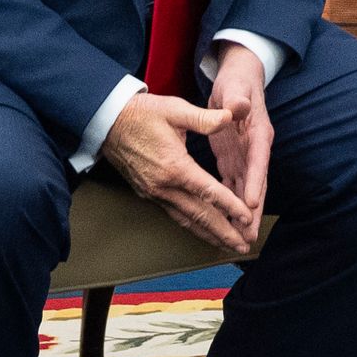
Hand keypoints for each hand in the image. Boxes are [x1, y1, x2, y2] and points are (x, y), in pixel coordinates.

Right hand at [102, 88, 258, 256]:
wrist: (108, 123)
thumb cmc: (143, 114)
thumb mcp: (175, 109)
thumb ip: (205, 118)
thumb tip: (231, 116)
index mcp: (175, 166)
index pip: (208, 192)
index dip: (230, 206)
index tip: (248, 219)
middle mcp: (164, 186)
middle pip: (199, 216)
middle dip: (223, 233)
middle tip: (243, 247)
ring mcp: (155, 193)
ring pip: (186, 220)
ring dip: (209, 235)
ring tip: (228, 246)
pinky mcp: (149, 194)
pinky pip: (175, 215)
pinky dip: (192, 226)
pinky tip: (203, 230)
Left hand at [205, 42, 273, 226]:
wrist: (239, 80)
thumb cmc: (237, 82)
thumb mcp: (236, 86)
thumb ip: (237, 99)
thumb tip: (240, 107)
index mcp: (258, 133)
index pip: (258, 161)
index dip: (255, 183)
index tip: (249, 204)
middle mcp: (256, 150)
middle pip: (256, 184)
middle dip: (252, 211)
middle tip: (247, 235)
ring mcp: (246, 157)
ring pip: (245, 190)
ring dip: (242, 214)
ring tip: (239, 238)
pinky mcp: (234, 160)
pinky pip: (233, 185)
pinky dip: (230, 203)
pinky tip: (224, 221)